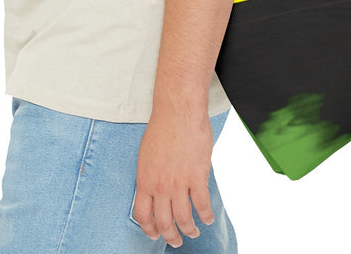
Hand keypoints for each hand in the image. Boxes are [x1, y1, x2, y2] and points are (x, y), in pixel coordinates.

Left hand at [133, 109, 214, 248]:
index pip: (143, 215)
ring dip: (189, 230)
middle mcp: (159, 186)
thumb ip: (150, 175)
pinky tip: (207, 218)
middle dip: (171, 236)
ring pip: (184, 219)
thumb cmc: (163, 127)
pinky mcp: (197, 177)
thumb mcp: (146, 154)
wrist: (178, 110)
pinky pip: (202, 205)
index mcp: (144, 179)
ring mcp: (178, 183)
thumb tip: (155, 190)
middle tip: (177, 240)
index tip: (155, 234)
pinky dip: (206, 216)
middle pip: (164, 222)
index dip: (150, 229)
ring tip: (193, 231)